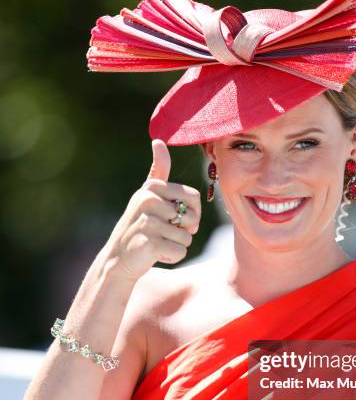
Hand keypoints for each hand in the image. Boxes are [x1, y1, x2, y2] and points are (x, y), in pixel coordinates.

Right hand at [102, 139, 200, 281]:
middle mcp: (148, 200)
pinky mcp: (150, 243)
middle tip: (165, 233)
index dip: (192, 212)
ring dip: (176, 245)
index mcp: (151, 187)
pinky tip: (155, 254)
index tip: (176, 219)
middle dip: (186, 230)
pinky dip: (172, 257)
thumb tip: (158, 141)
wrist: (118, 259)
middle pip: (193, 217)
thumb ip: (157, 171)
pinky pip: (180, 251)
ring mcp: (148, 222)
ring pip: (186, 237)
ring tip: (156, 242)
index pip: (193, 197)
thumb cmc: (138, 225)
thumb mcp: (146, 195)